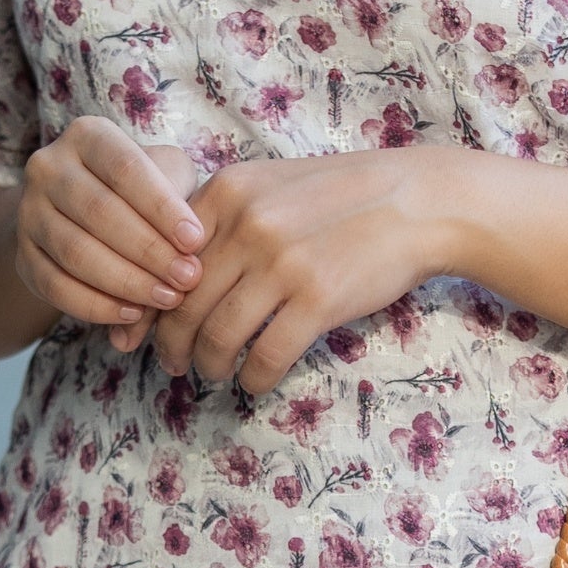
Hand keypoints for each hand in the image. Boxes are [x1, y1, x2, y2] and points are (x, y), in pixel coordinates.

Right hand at [14, 118, 206, 349]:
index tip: (195, 240)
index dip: (161, 207)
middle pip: (99, 212)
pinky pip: (55, 286)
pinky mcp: (22, 256)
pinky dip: (96, 305)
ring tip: (167, 298)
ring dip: (126, 282)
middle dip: (149, 250)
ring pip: (75, 252)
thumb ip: (180, 197)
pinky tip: (131, 314)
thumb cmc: (141, 191)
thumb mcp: (166, 174)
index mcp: (88, 136)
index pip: (125, 169)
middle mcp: (48, 167)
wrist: (81, 214)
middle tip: (187, 278)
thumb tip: (191, 247)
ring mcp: (29, 212)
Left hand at [144, 145, 466, 393]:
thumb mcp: (272, 186)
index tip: (149, 329)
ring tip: (214, 374)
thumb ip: (224, 218)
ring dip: (210, 365)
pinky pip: (267, 355)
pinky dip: (254, 378)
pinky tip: (256, 381)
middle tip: (176, 364)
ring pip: (219, 335)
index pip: (164, 259)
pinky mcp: (319, 299)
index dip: (150, 303)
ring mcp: (283, 263)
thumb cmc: (343, 195)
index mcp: (228, 192)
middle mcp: (248, 225)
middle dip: (172, 344)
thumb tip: (175, 274)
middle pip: (185, 303)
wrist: (418, 201)